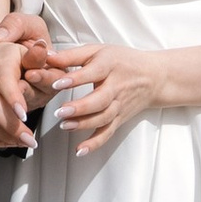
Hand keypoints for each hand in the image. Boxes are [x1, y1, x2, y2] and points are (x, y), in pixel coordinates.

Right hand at [0, 6, 48, 154]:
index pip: (3, 82)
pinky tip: (8, 143)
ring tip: (24, 143)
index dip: (12, 99)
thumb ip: (35, 54)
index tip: (25, 115)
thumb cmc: (8, 52)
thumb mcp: (24, 46)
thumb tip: (42, 49)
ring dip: (3, 135)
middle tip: (30, 140)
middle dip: (11, 126)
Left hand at [30, 40, 176, 154]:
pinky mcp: (120, 119)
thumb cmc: (122, 60)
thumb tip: (46, 56)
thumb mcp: (98, 51)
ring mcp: (119, 106)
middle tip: (60, 112)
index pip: (92, 73)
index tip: (56, 84)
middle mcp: (116, 87)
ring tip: (64, 125)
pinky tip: (79, 150)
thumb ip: (72, 55)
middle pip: (100, 100)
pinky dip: (95, 143)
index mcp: (110, 66)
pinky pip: (108, 133)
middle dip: (80, 108)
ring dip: (84, 124)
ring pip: (103, 118)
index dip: (75, 79)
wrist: (154, 77)